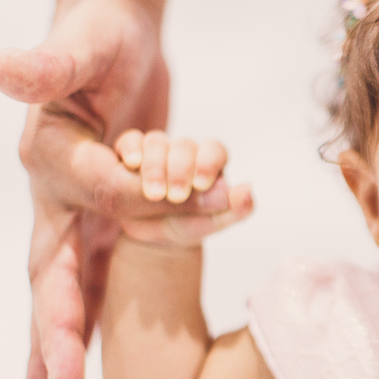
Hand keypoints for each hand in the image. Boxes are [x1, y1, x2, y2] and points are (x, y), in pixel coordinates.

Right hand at [0, 0, 228, 378]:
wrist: (113, 38)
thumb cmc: (96, 37)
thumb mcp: (79, 45)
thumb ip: (49, 65)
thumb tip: (4, 67)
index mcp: (51, 160)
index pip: (96, 194)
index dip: (130, 196)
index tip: (166, 192)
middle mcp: (61, 198)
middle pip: (52, 271)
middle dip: (54, 326)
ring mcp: (87, 215)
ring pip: (76, 287)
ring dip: (69, 337)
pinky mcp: (117, 218)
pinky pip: (114, 273)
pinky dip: (107, 312)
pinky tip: (96, 357)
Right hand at [114, 129, 252, 245]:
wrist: (156, 237)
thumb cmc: (190, 224)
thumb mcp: (214, 222)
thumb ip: (235, 208)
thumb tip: (248, 191)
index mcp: (210, 163)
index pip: (214, 150)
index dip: (208, 163)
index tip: (201, 185)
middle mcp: (185, 152)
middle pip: (184, 146)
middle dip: (180, 170)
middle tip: (176, 197)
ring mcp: (158, 151)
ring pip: (157, 142)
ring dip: (154, 166)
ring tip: (154, 194)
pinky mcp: (132, 154)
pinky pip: (131, 140)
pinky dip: (131, 149)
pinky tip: (132, 164)